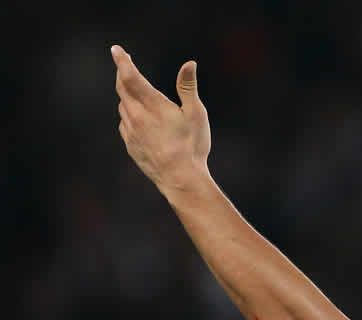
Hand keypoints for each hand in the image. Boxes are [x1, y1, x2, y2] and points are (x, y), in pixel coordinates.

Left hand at [112, 46, 210, 194]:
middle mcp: (137, 116)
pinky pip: (124, 123)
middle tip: (125, 64)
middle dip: (123, 74)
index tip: (116, 50)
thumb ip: (188, 87)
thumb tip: (189, 63)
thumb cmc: (192, 146)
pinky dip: (129, 115)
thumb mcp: (196, 114)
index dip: (122, 61)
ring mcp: (131, 131)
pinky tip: (139, 118)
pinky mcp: (130, 144)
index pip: (130, 76)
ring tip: (135, 92)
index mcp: (153, 105)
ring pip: (123, 105)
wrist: (180, 178)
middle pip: (122, 88)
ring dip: (127, 95)